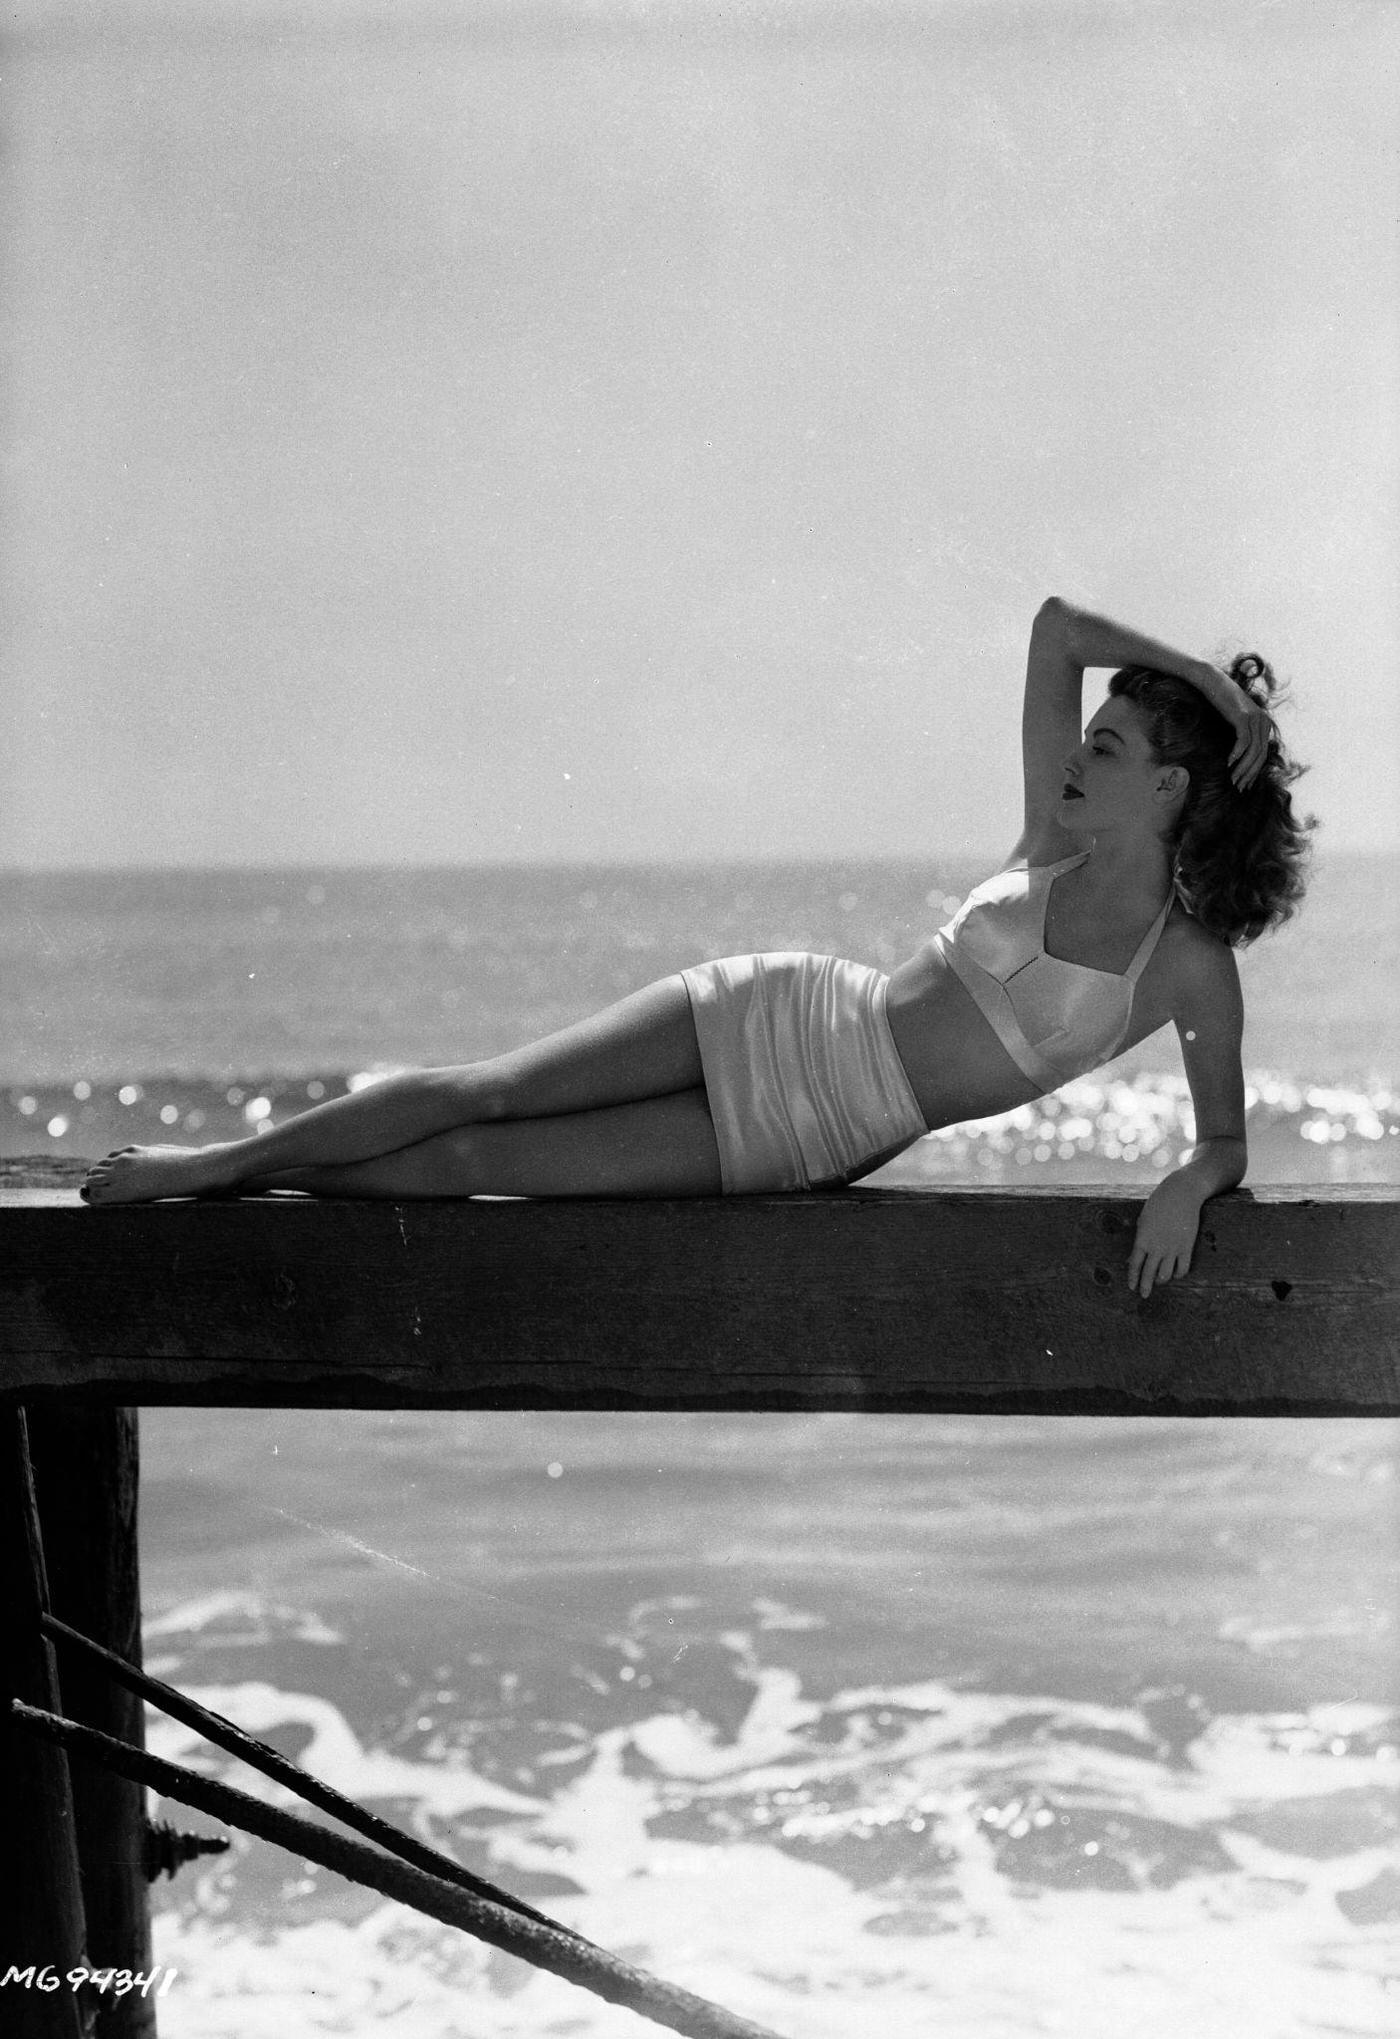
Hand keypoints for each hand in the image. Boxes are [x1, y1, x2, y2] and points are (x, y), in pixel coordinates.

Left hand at [1128, 1176, 1203, 1297]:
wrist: (1181, 1193)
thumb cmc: (1159, 1205)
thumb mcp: (1143, 1221)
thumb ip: (1138, 1241)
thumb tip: (1130, 1260)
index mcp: (1142, 1239)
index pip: (1134, 1264)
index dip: (1132, 1278)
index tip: (1132, 1287)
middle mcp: (1156, 1246)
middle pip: (1149, 1273)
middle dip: (1145, 1287)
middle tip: (1144, 1295)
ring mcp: (1172, 1248)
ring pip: (1165, 1275)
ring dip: (1161, 1280)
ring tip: (1160, 1281)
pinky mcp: (1187, 1247)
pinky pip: (1183, 1269)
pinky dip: (1178, 1274)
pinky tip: (1175, 1274)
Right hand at [1193, 662, 1270, 789]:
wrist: (1212, 682)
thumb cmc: (1221, 702)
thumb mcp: (1235, 720)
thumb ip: (1243, 734)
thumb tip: (1239, 757)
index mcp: (1264, 724)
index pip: (1262, 754)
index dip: (1254, 772)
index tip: (1245, 785)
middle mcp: (1264, 722)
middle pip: (1260, 755)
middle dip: (1249, 774)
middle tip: (1239, 788)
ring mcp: (1255, 719)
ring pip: (1253, 751)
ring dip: (1243, 768)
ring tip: (1233, 780)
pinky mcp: (1244, 717)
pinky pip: (1243, 742)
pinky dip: (1237, 754)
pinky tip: (1228, 763)